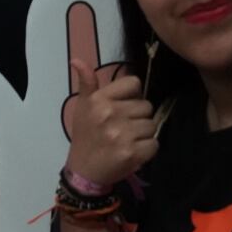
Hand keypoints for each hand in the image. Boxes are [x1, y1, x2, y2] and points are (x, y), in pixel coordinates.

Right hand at [61, 1, 156, 186]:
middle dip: (138, 117)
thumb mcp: (82, 108)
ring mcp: (122, 135)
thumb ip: (87, 84)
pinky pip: (154, 144)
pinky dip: (147, 150)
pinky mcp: (132, 153)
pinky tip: (133, 152)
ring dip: (143, 134)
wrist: (84, 172)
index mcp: (99, 100)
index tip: (122, 108)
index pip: (134, 84)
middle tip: (123, 128)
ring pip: (152, 125)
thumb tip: (77, 60)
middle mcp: (110, 114)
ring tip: (127, 141)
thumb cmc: (85, 137)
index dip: (132, 96)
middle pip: (146, 106)